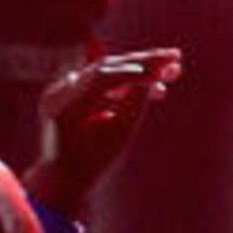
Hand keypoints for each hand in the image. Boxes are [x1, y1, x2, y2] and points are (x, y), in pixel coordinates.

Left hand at [29, 47, 181, 220]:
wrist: (63, 177)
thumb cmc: (93, 161)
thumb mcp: (119, 135)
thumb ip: (136, 103)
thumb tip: (156, 74)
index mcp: (63, 110)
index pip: (101, 78)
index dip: (135, 72)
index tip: (165, 70)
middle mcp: (57, 95)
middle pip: (105, 68)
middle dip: (143, 62)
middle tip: (175, 56)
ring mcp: (62, 90)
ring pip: (107, 70)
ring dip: (140, 69)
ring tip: (172, 71)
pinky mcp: (72, 89)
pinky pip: (103, 79)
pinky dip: (127, 81)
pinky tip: (155, 86)